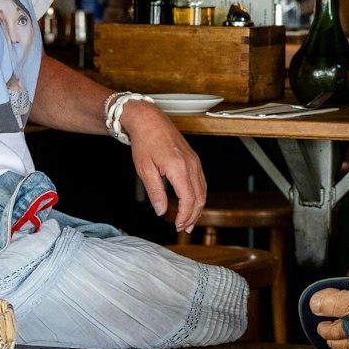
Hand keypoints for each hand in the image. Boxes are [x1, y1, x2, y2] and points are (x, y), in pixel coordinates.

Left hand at [125, 103, 205, 231]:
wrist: (149, 120)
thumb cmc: (145, 141)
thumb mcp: (145, 169)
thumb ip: (155, 192)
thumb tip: (161, 211)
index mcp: (179, 167)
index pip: (188, 199)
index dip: (184, 215)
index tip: (177, 225)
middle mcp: (191, 164)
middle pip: (199, 197)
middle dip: (193, 215)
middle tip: (183, 228)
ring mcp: (194, 161)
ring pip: (203, 190)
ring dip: (198, 207)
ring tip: (189, 220)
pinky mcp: (193, 159)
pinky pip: (201, 181)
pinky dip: (198, 196)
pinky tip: (191, 203)